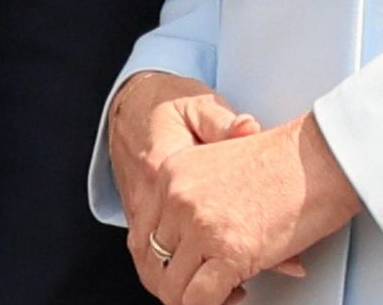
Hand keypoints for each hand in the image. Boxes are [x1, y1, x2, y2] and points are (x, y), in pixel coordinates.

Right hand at [106, 72, 243, 292]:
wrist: (136, 97)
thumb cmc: (170, 102)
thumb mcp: (202, 105)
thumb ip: (224, 123)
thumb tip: (247, 127)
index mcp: (166, 171)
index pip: (192, 238)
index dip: (216, 273)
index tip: (243, 285)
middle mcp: (149, 194)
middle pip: (164, 264)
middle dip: (195, 292)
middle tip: (232, 296)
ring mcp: (139, 202)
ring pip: (147, 264)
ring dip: (175, 287)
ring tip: (210, 295)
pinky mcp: (135, 207)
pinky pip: (141, 250)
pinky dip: (161, 270)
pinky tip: (188, 276)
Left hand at [133, 108, 357, 304]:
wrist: (320, 157)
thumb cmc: (284, 161)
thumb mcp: (219, 165)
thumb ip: (197, 199)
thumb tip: (193, 240)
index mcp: (171, 173)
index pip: (143, 232)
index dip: (161, 260)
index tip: (180, 269)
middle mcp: (177, 198)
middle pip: (156, 261)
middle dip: (179, 281)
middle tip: (203, 286)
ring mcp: (201, 225)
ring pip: (173, 287)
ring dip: (195, 299)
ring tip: (221, 293)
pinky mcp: (229, 252)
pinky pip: (200, 300)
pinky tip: (235, 294)